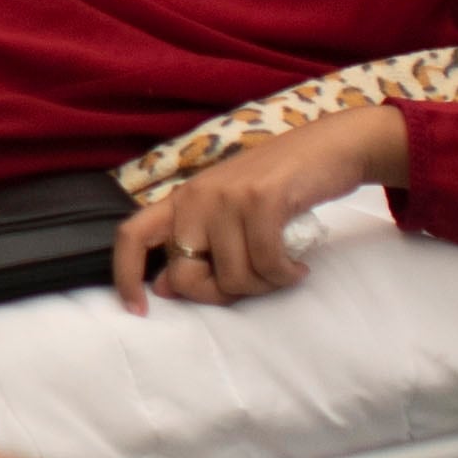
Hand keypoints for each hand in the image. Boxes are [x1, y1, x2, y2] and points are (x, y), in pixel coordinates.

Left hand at [113, 107, 405, 312]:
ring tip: (283, 269)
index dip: (126, 276)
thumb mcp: (231, 213)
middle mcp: (197, 195)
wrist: (331, 147)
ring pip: (232, 276)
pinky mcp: (262, 200)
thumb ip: (198, 245)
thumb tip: (165, 286)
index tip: (139, 309)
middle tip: (252, 287)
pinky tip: (298, 267)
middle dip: (220, 294)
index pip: (132, 235)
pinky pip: (266, 264)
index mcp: (183, 199)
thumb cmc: (281, 187)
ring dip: (264, 285)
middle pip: (186, 274)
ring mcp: (228, 196)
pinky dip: (285, 275)